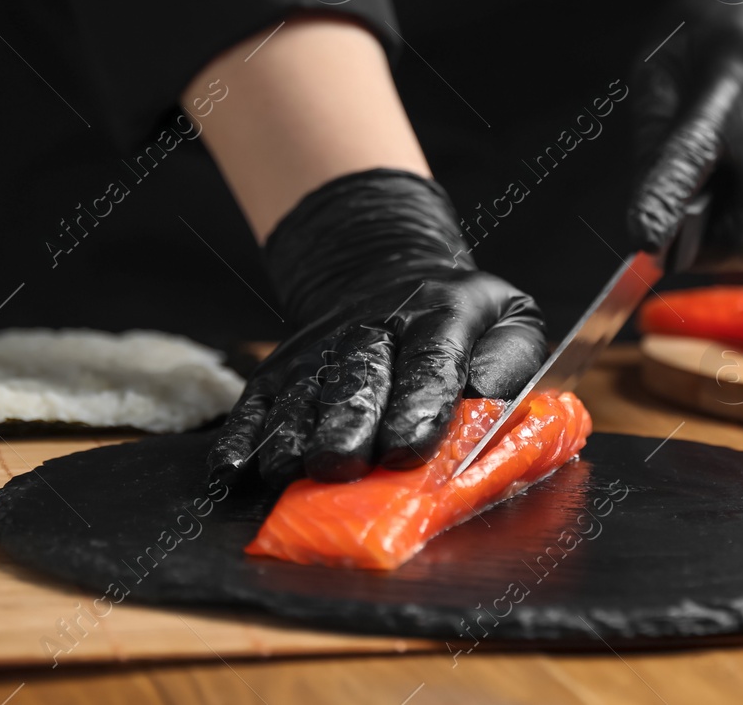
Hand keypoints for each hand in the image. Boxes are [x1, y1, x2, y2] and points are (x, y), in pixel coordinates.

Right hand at [207, 169, 545, 483]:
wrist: (389, 271)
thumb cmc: (462, 320)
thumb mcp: (510, 321)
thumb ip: (510, 363)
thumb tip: (488, 404)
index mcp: (440, 313)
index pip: (430, 359)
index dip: (418, 404)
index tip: (407, 449)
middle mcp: (374, 325)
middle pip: (357, 376)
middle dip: (346, 424)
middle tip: (340, 466)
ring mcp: (322, 344)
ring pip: (303, 391)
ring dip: (292, 434)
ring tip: (289, 472)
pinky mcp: (282, 365)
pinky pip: (257, 400)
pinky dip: (241, 436)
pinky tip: (231, 470)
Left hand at [627, 0, 742, 270]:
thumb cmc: (719, 20)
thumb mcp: (662, 57)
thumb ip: (653, 136)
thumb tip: (645, 214)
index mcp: (734, 76)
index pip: (695, 155)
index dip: (666, 203)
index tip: (644, 243)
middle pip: (741, 233)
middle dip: (699, 245)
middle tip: (669, 219)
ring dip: (722, 209)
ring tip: (721, 146)